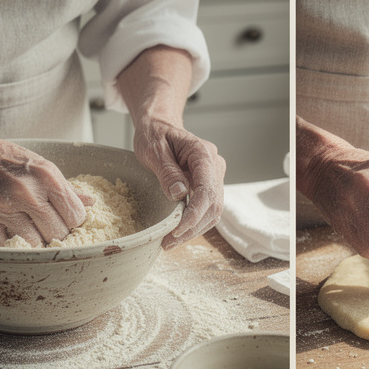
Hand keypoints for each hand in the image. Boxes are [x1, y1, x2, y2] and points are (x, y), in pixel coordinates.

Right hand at [0, 135, 91, 246]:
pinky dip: (14, 245)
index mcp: (48, 178)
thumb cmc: (9, 160)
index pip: (75, 215)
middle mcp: (28, 193)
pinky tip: (16, 236)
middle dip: (57, 234)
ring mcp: (5, 207)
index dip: (74, 222)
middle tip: (50, 228)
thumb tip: (90, 203)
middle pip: (57, 232)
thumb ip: (66, 188)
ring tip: (34, 233)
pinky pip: (7, 245)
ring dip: (37, 242)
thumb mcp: (43, 166)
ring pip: (35, 243)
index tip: (66, 220)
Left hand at [132, 116, 225, 249]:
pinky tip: (178, 233)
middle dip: (193, 228)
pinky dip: (195, 223)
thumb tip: (179, 195)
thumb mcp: (154, 149)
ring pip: (213, 211)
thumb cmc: (155, 133)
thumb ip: (167, 172)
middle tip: (168, 243)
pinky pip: (207, 208)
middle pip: (214, 205)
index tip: (177, 230)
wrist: (160, 125)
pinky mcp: (209, 185)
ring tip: (171, 242)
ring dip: (194, 230)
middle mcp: (215, 166)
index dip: (195, 213)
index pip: (207, 189)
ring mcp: (214, 176)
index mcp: (203, 154)